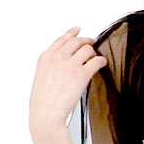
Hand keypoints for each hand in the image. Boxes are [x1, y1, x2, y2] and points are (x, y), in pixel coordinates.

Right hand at [29, 26, 106, 143]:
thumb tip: (66, 58)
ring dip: (93, 53)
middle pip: (77, 41)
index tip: (77, 28)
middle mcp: (58, 58)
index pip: (61, 39)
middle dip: (86, 40)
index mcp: (46, 58)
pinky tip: (102, 64)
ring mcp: (70, 65)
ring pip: (88, 49)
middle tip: (92, 42)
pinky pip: (98, 60)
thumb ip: (52, 64)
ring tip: (94, 59)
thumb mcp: (41, 76)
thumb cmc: (43, 101)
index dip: (72, 33)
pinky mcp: (83, 74)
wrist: (46, 115)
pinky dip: (102, 61)